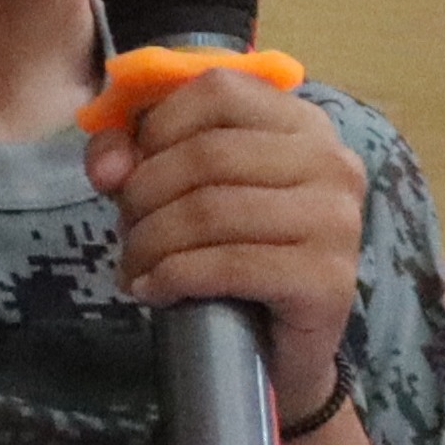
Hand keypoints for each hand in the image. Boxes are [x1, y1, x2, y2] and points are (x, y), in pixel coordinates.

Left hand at [90, 65, 363, 419]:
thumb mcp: (183, 194)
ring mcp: (337, 220)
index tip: (129, 174)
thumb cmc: (233, 260)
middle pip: (208, 153)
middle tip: (125, 236)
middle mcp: (331, 162)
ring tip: (134, 268)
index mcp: (304, 124)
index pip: (218, 90)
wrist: (279, 354)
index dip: (157, 127)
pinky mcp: (327, 278)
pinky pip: (230, 264)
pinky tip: (155, 291)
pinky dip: (175, 276)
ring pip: (212, 210)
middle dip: (145, 195)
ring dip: (152, 243)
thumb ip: (137, 157)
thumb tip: (107, 167)